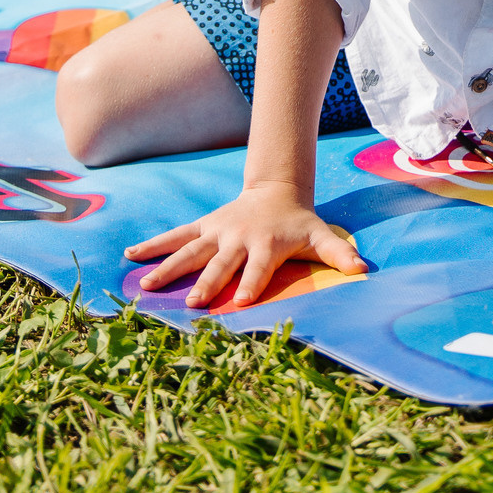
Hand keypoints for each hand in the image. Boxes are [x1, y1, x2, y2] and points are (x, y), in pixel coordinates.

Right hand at [126, 181, 363, 309]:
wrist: (276, 190)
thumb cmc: (298, 223)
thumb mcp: (321, 235)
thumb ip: (339, 253)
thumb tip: (362, 269)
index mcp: (265, 245)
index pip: (257, 269)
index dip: (250, 285)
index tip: (238, 302)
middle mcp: (238, 239)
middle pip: (220, 264)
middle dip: (207, 282)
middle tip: (192, 303)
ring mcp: (217, 231)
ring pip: (190, 251)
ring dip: (169, 268)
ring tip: (146, 286)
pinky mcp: (203, 226)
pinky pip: (175, 236)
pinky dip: (153, 245)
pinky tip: (130, 256)